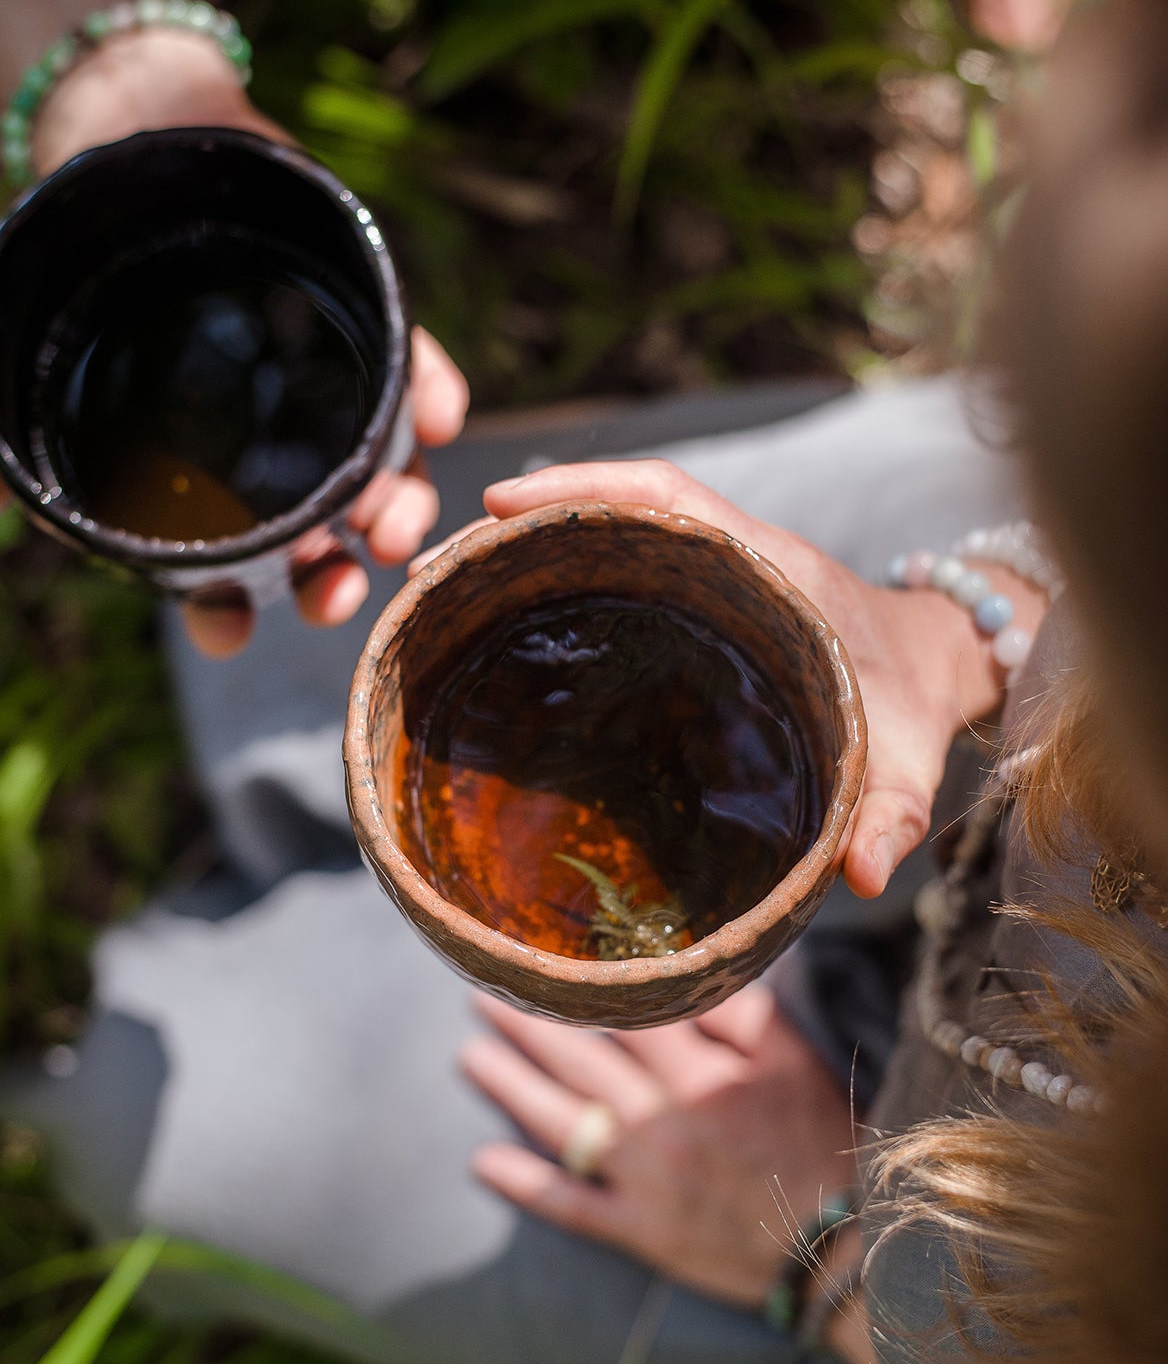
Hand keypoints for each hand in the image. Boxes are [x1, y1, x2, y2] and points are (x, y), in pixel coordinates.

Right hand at [0, 26, 469, 654]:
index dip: (227, 608)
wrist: (128, 137)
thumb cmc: (77, 259)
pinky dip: (433, 394)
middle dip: (331, 577)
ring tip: (393, 528)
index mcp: (208, 477)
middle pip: (318, 535)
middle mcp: (278, 448)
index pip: (225, 565)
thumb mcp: (25, 342)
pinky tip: (441, 419)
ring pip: (380, 470)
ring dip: (396, 506)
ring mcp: (328, 389)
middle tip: (334, 595)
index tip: (228, 634)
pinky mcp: (367, 318)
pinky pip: (414, 365)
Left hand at [460, 987, 853, 1308]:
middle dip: (527, 1024)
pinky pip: (571, 1206)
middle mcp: (662, 1120)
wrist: (842, 1251)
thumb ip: (746, 1016)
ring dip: (511, 1087)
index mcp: (701, 1074)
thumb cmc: (825, 1146)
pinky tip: (484, 1162)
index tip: (545, 958)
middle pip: (580, 1059)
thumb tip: (695, 974)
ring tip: (469, 1057)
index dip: (583, 984)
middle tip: (482, 996)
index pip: (628, 1015)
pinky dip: (525, 1185)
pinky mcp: (640, 1230)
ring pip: (563, 1122)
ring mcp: (645, 1177)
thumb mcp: (798, 1064)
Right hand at [472, 459, 1041, 896]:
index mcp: (771, 568)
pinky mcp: (689, 609)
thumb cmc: (912, 706)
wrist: (932, 669)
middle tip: (431, 567)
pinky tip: (500, 632)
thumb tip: (862, 876)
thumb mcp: (909, 763)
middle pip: (610, 512)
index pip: (668, 496)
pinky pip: (614, 578)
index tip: (502, 500)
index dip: (586, 488)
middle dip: (521, 525)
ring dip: (526, 555)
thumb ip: (892, 815)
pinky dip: (554, 588)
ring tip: (439, 598)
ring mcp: (703, 578)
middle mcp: (727, 559)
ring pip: (604, 542)